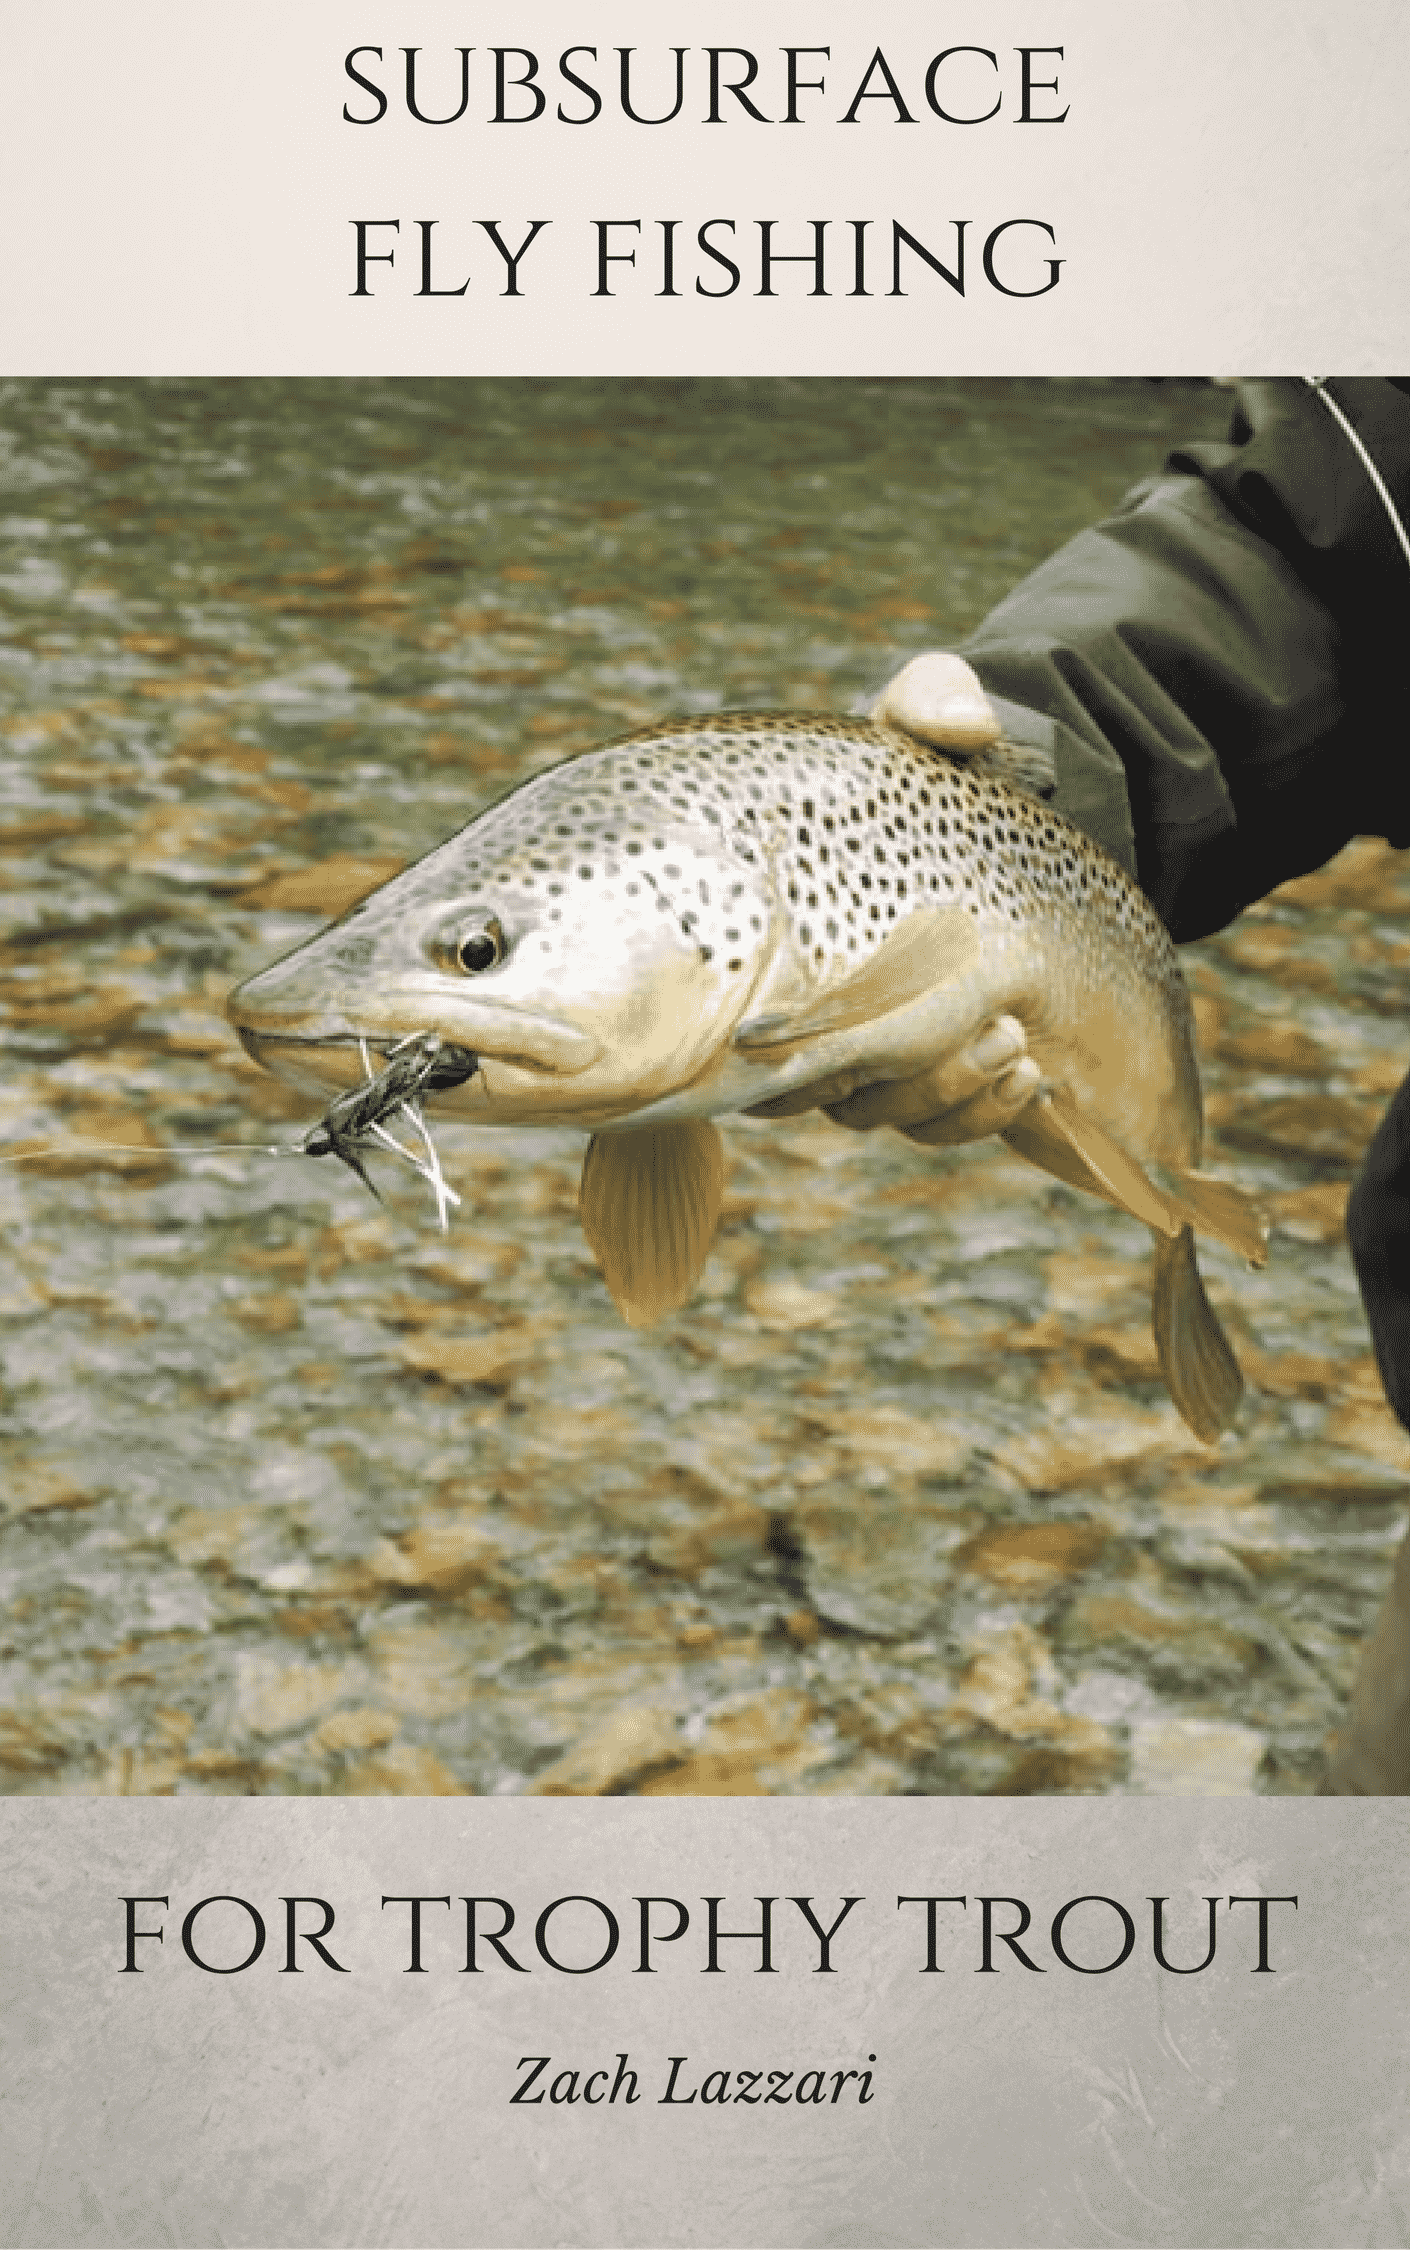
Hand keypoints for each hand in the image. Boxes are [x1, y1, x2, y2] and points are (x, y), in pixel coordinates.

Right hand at [768, 653, 1038, 1144]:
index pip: (750, 1027)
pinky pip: (942, 1123)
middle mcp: (817, 1002)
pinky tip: (1032, 1075)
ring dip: (948, 1092)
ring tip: (1015, 1044)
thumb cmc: (945, 765)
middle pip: (819, 1089)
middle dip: (897, 1074)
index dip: (787, 1051)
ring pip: (884, 1111)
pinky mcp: (938, 1067)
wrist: (1016, 805)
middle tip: (980, 1028)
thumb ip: (936, 698)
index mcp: (790, 935)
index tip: (854, 1026)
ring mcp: (877, 1044)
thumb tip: (964, 723)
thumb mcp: (935, 714)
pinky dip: (983, 1113)